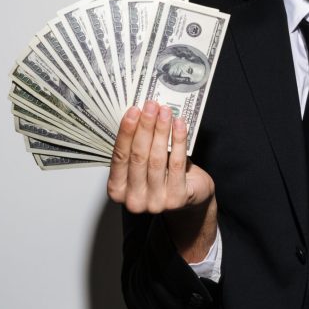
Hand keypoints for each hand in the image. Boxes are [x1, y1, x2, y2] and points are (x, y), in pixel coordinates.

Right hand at [108, 101, 216, 261]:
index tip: (133, 111)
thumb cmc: (163, 176)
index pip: (119, 157)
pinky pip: (177, 163)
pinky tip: (179, 125)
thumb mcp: (143, 163)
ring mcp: (156, 202)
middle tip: (150, 106)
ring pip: (157, 159)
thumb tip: (140, 114)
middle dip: (144, 127)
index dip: (126, 132)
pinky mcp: (177, 198)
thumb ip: (137, 146)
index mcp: (118, 190)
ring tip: (165, 111)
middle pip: (138, 157)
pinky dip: (178, 140)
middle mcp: (134, 200)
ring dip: (161, 131)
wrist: (190, 195)